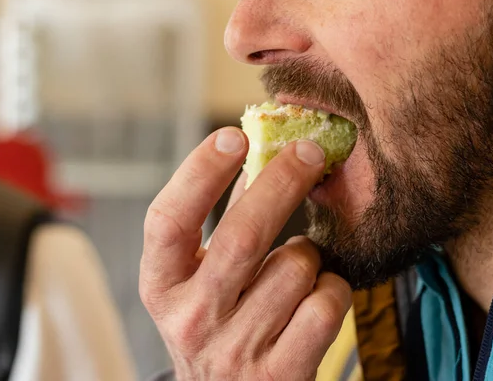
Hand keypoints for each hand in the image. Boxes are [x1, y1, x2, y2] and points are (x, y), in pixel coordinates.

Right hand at [140, 127, 351, 380]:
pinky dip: (331, 287)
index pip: (168, 220)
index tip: (233, 136)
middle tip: (306, 151)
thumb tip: (256, 157)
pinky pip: (325, 304)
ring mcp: (234, 350)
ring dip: (307, 252)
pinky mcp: (279, 374)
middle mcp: (190, 319)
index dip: (200, 173)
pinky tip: (313, 296)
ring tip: (294, 266)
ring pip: (296, 267)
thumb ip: (219, 222)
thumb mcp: (195, 278)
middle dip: (281, 183)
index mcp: (161, 286)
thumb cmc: (211, 323)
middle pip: (242, 237)